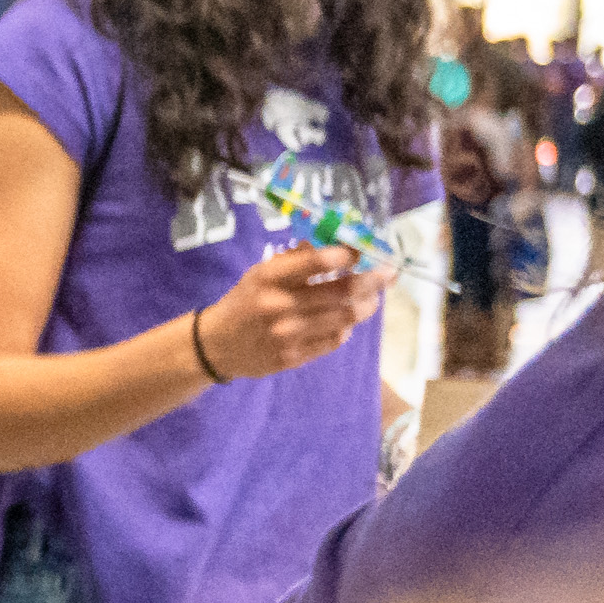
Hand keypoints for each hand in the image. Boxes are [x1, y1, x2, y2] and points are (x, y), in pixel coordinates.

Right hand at [192, 245, 380, 385]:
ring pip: (345, 317)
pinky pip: (334, 339)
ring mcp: (287, 334)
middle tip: (387, 274)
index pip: (317, 261)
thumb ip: (296, 260)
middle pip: (342, 291)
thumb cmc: (244, 302)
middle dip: (372, 280)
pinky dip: (346, 328)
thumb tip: (338, 246)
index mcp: (269, 278)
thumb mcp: (261, 273)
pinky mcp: (293, 356)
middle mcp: (279, 305)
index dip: (348, 254)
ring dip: (367, 305)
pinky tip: (345, 321)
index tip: (364, 250)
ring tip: (371, 299)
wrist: (216, 346)